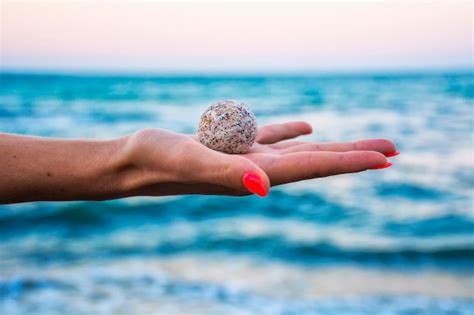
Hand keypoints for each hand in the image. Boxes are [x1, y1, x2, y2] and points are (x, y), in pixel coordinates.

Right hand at [123, 121, 396, 196]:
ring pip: (300, 150)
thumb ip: (227, 172)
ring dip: (332, 147)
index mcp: (255, 174)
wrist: (133, 163)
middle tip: (393, 150)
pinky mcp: (233, 146)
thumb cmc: (156, 162)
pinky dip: (293, 132)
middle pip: (317, 161)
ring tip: (361, 145)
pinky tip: (307, 127)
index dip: (350, 162)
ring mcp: (247, 159)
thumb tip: (264, 186)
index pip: (313, 167)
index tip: (386, 158)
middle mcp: (258, 170)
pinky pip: (271, 137)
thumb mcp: (190, 161)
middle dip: (355, 156)